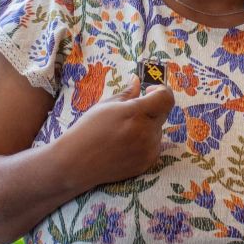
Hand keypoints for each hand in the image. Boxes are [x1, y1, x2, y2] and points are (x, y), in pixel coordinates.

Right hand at [57, 77, 173, 190]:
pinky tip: (126, 144)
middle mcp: (146, 132)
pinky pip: (154, 146)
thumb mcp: (105, 105)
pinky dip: (145, 142)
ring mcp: (148, 150)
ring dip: (148, 126)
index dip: (160, 91)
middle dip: (152, 108)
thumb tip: (138, 81)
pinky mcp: (147, 163)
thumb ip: (127, 93)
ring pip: (158, 130)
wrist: (77, 162)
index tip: (148, 93)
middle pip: (163, 113)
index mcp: (136, 113)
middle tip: (131, 113)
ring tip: (124, 132)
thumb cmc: (88, 129)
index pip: (166, 98)